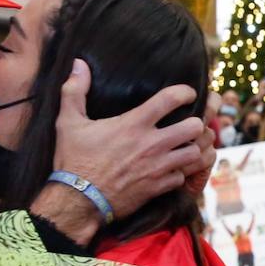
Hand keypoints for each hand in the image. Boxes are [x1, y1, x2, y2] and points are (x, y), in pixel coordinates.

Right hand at [44, 59, 209, 241]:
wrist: (78, 201)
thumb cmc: (73, 160)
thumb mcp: (68, 122)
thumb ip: (75, 90)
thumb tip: (78, 64)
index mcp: (134, 124)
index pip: (171, 99)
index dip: (185, 92)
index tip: (188, 94)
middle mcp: (151, 144)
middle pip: (194, 127)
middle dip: (196, 123)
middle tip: (191, 123)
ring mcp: (157, 167)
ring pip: (195, 153)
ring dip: (194, 148)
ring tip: (188, 145)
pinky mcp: (158, 187)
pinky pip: (183, 177)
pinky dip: (182, 173)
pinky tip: (176, 169)